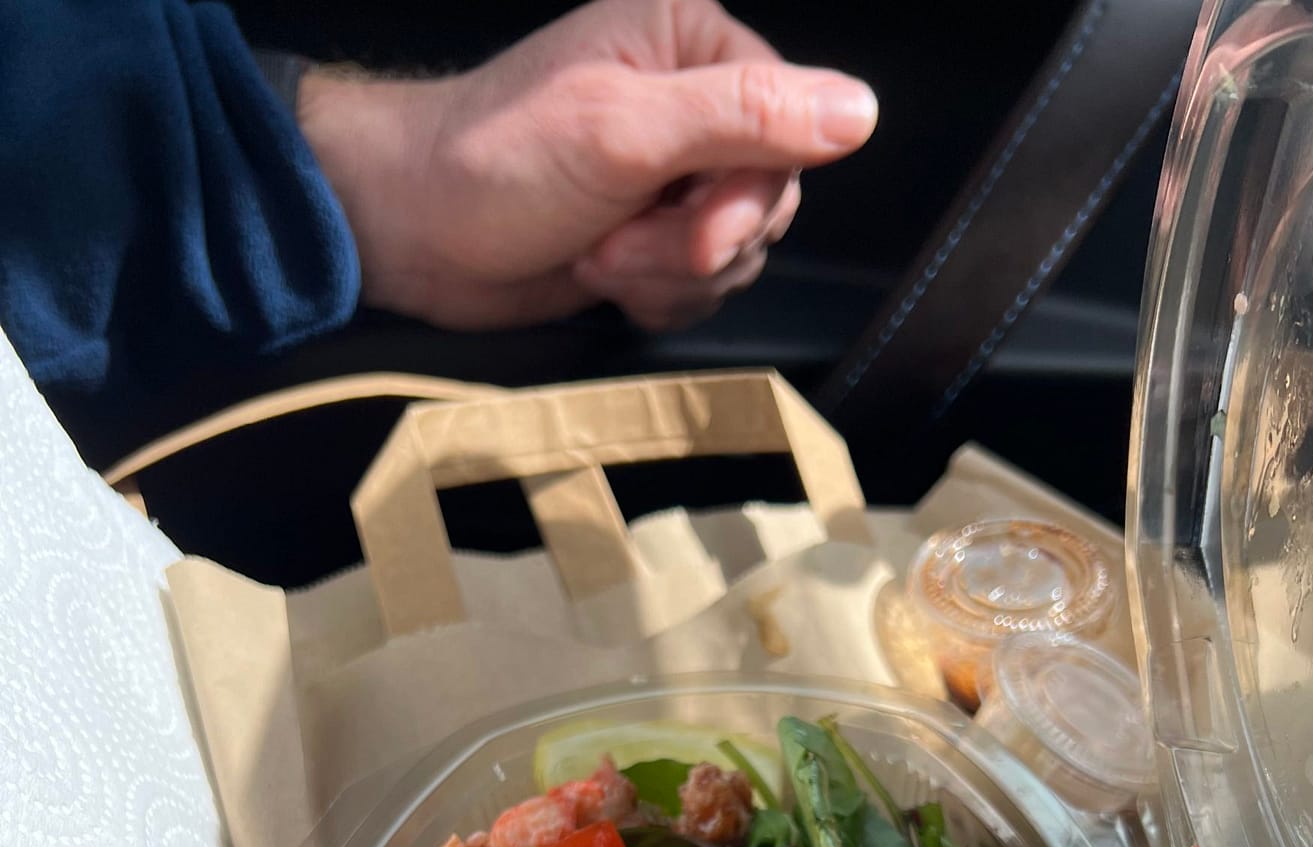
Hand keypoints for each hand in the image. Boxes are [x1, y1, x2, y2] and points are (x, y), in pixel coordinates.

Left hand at [298, 0, 876, 331]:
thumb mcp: (623, 129)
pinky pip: (704, 288)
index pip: (789, 129)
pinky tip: (604, 278)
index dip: (746, 198)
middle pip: (768, 201)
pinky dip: (658, 299)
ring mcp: (674, 176)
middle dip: (695, 245)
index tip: (692, 231)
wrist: (415, 234)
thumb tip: (859, 110)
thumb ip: (743, 116)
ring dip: (667, 277)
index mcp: (693, 42)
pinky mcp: (652, 238)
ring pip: (738, 255)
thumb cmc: (494, 162)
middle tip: (618, 242)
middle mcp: (693, 102)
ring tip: (597, 255)